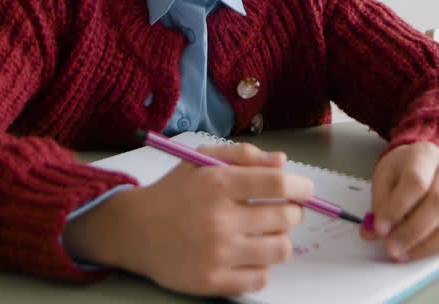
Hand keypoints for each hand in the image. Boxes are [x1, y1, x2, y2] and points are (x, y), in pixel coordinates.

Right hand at [63, 143, 313, 295]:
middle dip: (292, 212)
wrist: (133, 231)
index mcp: (217, 183)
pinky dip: (262, 268)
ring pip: (280, 250)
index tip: (305, 190)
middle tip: (283, 211)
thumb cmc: (173, 192)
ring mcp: (216, 253)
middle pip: (285, 217)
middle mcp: (218, 218)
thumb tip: (283, 163)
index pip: (278, 183)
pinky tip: (249, 256)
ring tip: (266, 234)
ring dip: (280, 240)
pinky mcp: (212, 281)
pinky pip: (261, 278)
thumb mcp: (202, 160)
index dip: (301, 186)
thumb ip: (244, 155)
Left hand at [358, 141, 438, 261]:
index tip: (380, 227)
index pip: (416, 180)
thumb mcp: (385, 175)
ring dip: (426, 245)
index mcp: (425, 154)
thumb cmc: (405, 170)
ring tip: (404, 253)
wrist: (430, 164)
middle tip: (391, 246)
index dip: (397, 207)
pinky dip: (438, 248)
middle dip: (412, 231)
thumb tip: (372, 231)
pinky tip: (420, 249)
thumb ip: (379, 202)